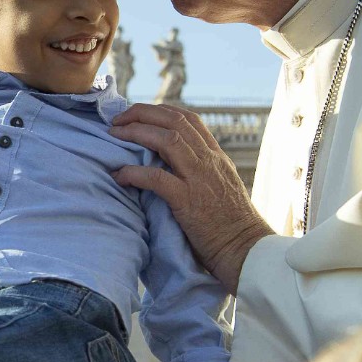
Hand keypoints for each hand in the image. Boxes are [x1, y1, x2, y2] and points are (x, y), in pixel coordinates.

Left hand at [110, 104, 270, 292]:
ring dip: (136, 132)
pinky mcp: (188, 201)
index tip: (138, 115)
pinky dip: (134, 173)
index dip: (160, 111)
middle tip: (118, 120)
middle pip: (175, 121)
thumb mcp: (223, 186)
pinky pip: (156, 178)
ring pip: (166, 140)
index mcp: (217, 156)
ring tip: (114, 136)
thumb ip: (204, 171)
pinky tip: (119, 176)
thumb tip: (175, 165)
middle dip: (142, 113)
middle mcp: (209, 161)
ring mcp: (199, 179)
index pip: (189, 119)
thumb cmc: (232, 225)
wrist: (247, 249)